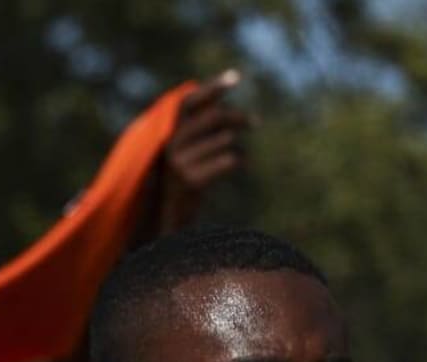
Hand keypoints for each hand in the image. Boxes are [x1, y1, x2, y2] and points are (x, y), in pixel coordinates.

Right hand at [156, 69, 250, 232]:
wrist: (172, 220)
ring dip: (238, 147)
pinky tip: (236, 168)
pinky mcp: (190, 180)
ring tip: (234, 159)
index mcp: (169, 133)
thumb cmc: (188, 180)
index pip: (190, 102)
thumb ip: (201, 125)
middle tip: (256, 123)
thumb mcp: (190, 150)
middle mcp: (170, 144)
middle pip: (215, 117)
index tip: (236, 77)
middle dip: (239, 118)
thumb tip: (218, 98)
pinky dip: (239, 162)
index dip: (212, 88)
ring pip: (225, 139)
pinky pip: (228, 160)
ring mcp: (178, 163)